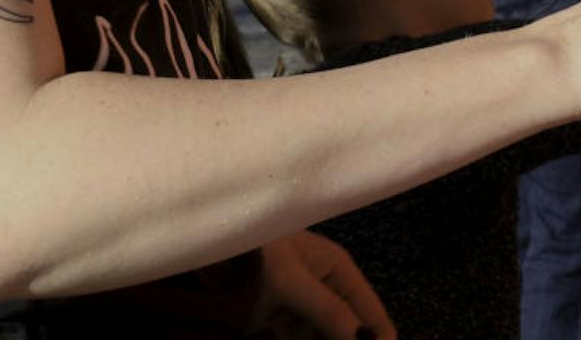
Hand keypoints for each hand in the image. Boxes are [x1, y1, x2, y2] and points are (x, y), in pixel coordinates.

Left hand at [256, 229, 392, 339]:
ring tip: (293, 335)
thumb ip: (329, 311)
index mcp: (338, 270)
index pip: (373, 315)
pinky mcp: (281, 324)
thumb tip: (361, 339)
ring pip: (327, 338)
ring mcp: (304, 309)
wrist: (207, 250)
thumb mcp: (291, 280)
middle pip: (351, 331)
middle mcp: (328, 290)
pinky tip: (284, 337)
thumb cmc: (254, 253)